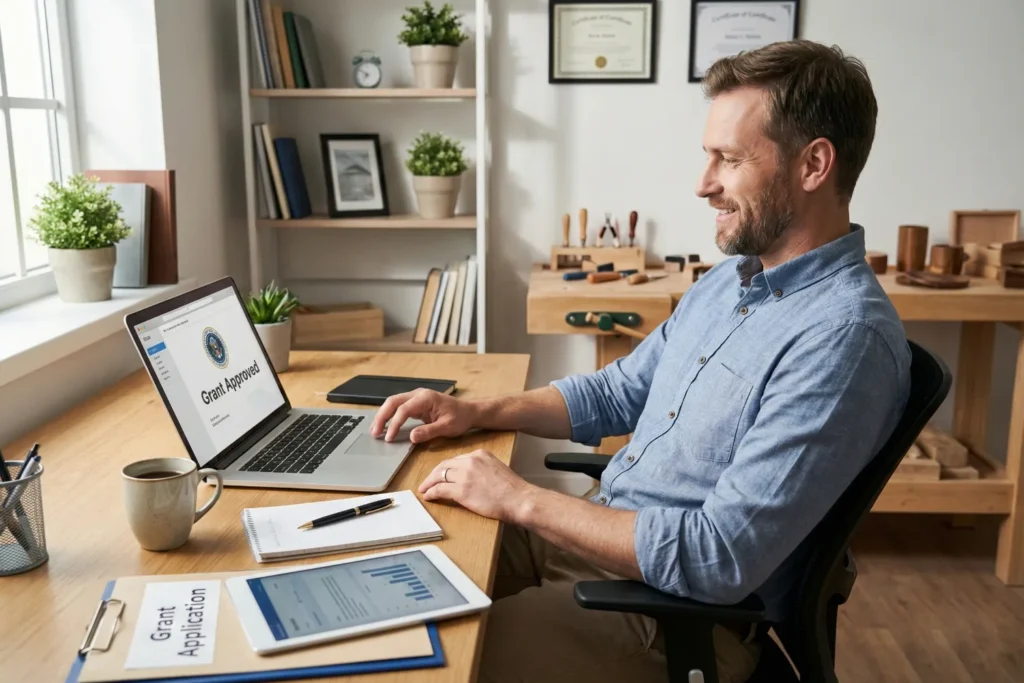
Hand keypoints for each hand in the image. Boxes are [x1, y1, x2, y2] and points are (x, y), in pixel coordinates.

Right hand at [369, 389, 476, 443]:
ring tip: (375, 430)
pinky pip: (398, 407)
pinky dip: (389, 415)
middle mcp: (418, 394)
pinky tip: (384, 426)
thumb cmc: (460, 418)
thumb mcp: (447, 427)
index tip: (389, 438)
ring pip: (393, 402)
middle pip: (393, 401)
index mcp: (426, 398)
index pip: (404, 409)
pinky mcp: (415, 403)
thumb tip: (411, 437)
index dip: (395, 423)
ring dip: (383, 415)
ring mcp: (416, 397)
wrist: (468, 412)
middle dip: (382, 417)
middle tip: (375, 433)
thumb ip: (429, 432)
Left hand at [419, 449, 533, 522]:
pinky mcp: (461, 490)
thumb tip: (471, 478)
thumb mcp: (497, 469)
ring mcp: (465, 475)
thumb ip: (482, 469)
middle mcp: (470, 461)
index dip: (446, 468)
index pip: (456, 459)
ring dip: (429, 483)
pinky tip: (428, 496)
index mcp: (480, 454)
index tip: (441, 474)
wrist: (519, 499)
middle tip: (427, 481)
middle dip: (433, 474)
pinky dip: (432, 493)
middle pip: (444, 465)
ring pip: (439, 476)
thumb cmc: (513, 489)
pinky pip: (440, 489)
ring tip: (424, 489)